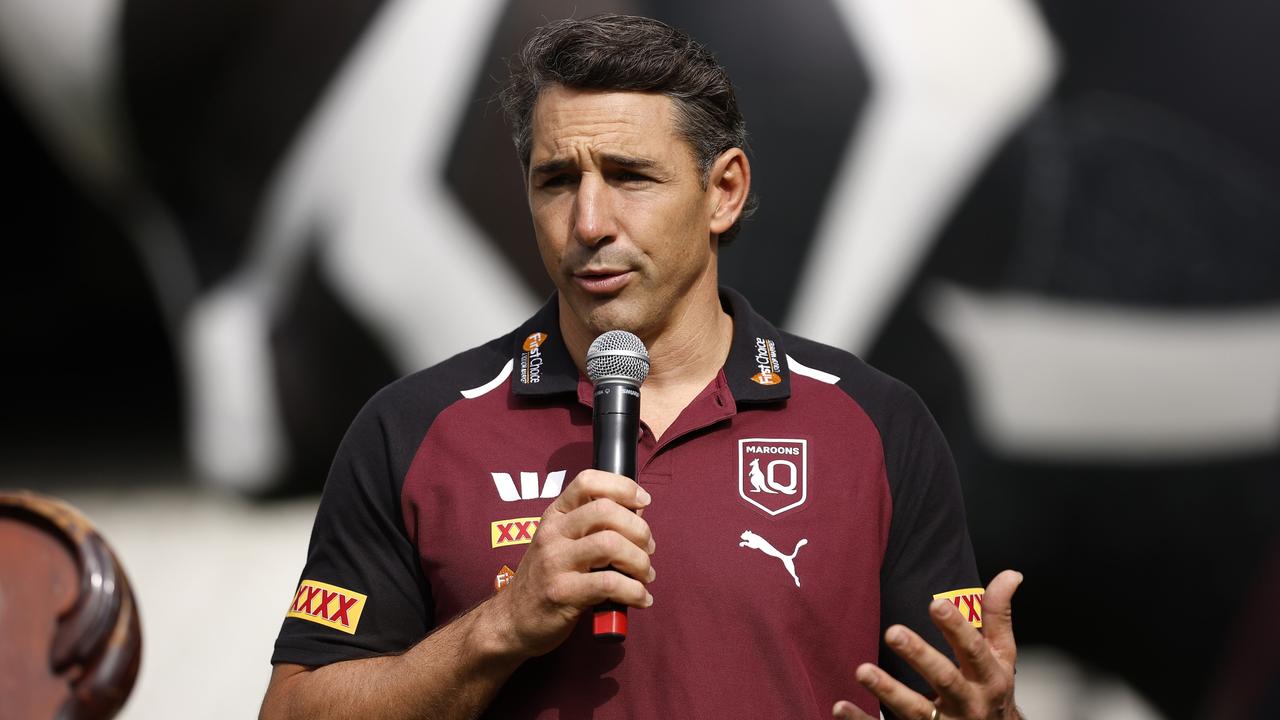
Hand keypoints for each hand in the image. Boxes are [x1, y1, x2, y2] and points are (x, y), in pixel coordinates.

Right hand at [486, 469, 654, 657]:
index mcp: (555, 516)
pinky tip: (641, 598)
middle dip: (639, 530)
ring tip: (645, 575)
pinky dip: (635, 591)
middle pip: (606, 511)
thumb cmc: (547, 579)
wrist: (512, 620)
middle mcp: (553, 534)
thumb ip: (592, 528)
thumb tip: (638, 520)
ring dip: (640, 561)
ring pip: (611, 545)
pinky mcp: (562, 594)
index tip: (644, 502)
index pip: (588, 481)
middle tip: (648, 549)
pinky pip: (609, 584)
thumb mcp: (560, 543)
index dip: (623, 487)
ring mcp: (555, 563)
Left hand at [833, 570, 1022, 719]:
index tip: (936, 604)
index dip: (957, 628)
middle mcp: (967, 702)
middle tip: (893, 632)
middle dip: (920, 656)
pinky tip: (840, 706)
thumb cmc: (992, 691)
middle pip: (944, 679)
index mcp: (987, 678)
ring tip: (862, 670)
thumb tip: (1011, 574)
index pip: (973, 649)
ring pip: (914, 709)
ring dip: (888, 691)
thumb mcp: (1003, 656)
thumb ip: (998, 616)